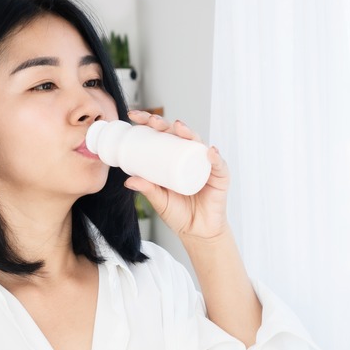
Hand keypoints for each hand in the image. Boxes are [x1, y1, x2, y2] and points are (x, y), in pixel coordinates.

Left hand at [124, 110, 229, 240]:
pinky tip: (209, 151)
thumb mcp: (159, 200)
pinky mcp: (220, 177)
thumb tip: (128, 181)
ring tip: (179, 129)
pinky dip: (215, 157)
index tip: (134, 116)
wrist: (197, 232)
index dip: (150, 123)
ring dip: (189, 133)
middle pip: (180, 134)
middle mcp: (190, 157)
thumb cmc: (179, 213)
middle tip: (153, 121)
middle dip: (166, 124)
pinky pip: (219, 165)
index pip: (163, 135)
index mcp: (174, 158)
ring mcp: (206, 165)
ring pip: (198, 144)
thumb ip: (147, 190)